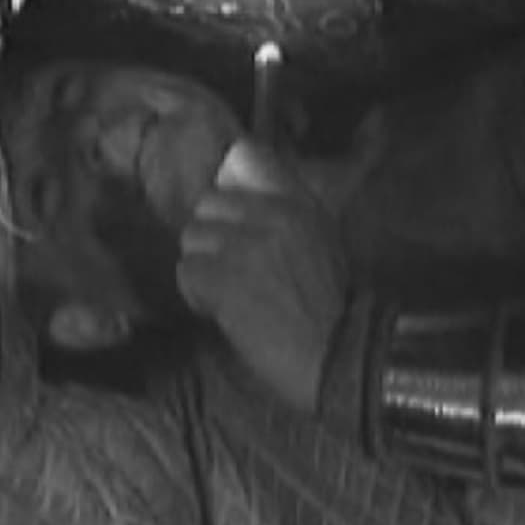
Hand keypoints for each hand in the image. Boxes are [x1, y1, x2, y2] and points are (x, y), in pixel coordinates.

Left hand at [177, 139, 348, 413]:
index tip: (234, 231)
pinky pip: (187, 273)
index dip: (230, 207)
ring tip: (225, 294)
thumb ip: (287, 215)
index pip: (241, 168)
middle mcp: (272, 215)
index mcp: (300, 204)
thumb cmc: (332, 309)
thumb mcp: (323, 243)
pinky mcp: (224, 278)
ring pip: (192, 239)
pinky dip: (197, 296)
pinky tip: (220, 311)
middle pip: (208, 205)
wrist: (337, 356)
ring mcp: (246, 245)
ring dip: (202, 268)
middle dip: (211, 238)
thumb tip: (243, 183)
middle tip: (228, 270)